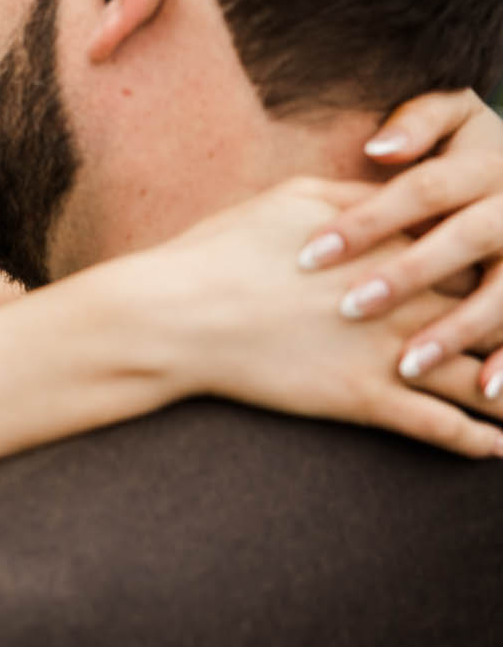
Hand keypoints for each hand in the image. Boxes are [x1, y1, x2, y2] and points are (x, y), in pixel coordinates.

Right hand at [139, 177, 502, 457]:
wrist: (176, 314)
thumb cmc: (222, 250)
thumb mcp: (293, 199)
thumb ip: (357, 198)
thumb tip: (395, 195)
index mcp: (394, 242)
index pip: (474, 248)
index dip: (495, 259)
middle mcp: (407, 297)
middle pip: (494, 309)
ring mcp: (389, 351)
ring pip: (482, 375)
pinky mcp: (363, 399)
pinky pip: (439, 427)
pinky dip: (476, 441)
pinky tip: (496, 451)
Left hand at [297, 90, 502, 395]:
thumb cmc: (472, 152)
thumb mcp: (455, 121)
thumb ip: (419, 123)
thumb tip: (377, 147)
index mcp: (484, 163)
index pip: (422, 189)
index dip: (368, 221)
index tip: (310, 256)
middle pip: (467, 238)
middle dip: (411, 274)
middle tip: (351, 307)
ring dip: (461, 329)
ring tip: (409, 364)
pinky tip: (483, 389)